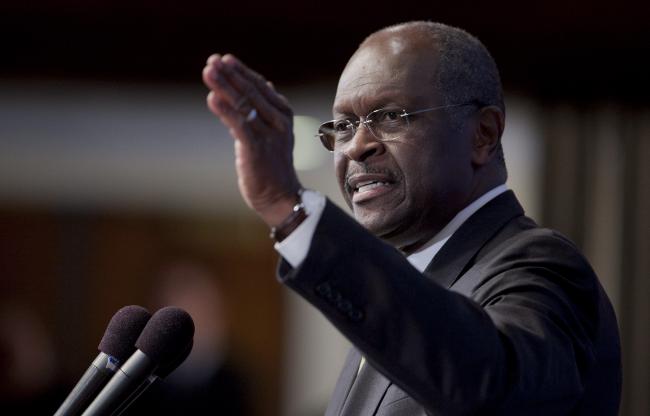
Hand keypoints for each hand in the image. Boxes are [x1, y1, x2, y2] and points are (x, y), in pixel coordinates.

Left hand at [202, 54, 301, 226]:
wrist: (281, 197)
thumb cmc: (272, 165)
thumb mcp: (270, 133)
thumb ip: (260, 111)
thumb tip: (250, 87)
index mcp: (282, 114)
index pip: (259, 87)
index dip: (241, 72)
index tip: (224, 59)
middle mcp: (278, 121)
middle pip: (250, 92)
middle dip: (229, 75)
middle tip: (211, 61)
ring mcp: (269, 135)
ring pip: (244, 105)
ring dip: (223, 87)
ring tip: (208, 72)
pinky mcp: (256, 149)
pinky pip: (240, 125)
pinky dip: (225, 111)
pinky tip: (212, 99)